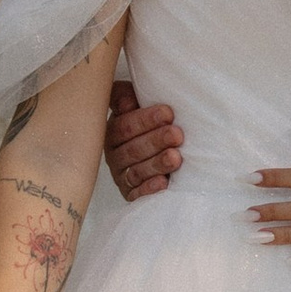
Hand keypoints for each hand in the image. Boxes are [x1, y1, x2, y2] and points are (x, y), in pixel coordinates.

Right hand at [105, 78, 182, 198]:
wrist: (163, 148)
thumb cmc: (151, 122)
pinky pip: (138, 194)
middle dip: (156, 141)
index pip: (125, 126)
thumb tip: (127, 102)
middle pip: (132, 150)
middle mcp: (115, 155)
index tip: (168, 113)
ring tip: (175, 158)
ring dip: (157, 164)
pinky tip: (163, 183)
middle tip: (176, 134)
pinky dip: (149, 189)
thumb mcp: (137, 103)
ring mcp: (122, 176)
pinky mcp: (131, 194)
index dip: (145, 120)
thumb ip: (125, 97)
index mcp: (113, 132)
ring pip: (137, 171)